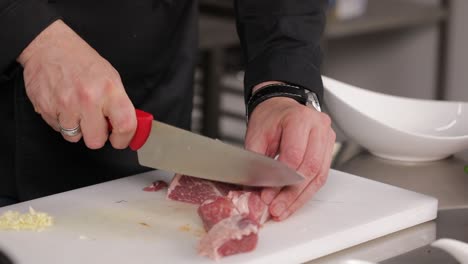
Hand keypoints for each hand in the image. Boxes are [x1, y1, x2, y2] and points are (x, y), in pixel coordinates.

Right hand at [17, 20, 135, 148]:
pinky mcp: (46, 108)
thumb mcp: (110, 77)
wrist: (49, 47)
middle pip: (96, 141)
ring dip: (77, 128)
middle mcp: (88, 99)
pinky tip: (63, 105)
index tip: (120, 139)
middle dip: (96, 136)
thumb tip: (126, 127)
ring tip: (76, 109)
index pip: (125, 126)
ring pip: (74, 137)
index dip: (124, 138)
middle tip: (95, 123)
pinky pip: (57, 129)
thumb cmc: (81, 61)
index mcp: (109, 90)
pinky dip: (61, 121)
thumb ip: (119, 103)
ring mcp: (65, 105)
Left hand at [245, 92, 335, 220]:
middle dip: (292, 194)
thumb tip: (257, 190)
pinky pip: (321, 175)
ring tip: (284, 211)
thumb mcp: (256, 135)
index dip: (280, 180)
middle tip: (276, 209)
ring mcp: (327, 138)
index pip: (294, 155)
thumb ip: (257, 161)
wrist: (281, 106)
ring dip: (300, 198)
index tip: (267, 196)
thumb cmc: (269, 118)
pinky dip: (307, 192)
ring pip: (319, 175)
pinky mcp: (328, 149)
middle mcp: (318, 127)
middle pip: (310, 168)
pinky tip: (294, 202)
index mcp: (299, 118)